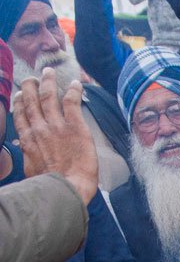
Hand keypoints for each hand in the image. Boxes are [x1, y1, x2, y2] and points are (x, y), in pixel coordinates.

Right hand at [13, 69, 98, 204]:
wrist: (66, 188)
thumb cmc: (49, 186)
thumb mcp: (32, 171)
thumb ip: (30, 158)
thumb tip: (29, 156)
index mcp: (28, 141)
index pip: (21, 116)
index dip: (20, 103)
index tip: (20, 95)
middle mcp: (39, 129)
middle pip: (32, 101)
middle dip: (31, 87)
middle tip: (32, 78)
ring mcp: (57, 126)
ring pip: (49, 96)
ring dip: (48, 82)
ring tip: (48, 72)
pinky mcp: (75, 126)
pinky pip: (72, 102)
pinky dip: (73, 90)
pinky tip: (76, 83)